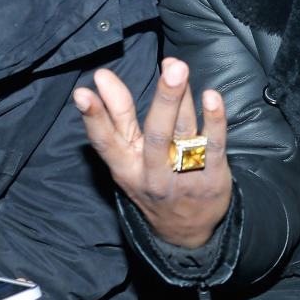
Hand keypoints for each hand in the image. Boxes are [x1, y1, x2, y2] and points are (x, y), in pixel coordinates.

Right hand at [74, 57, 232, 247]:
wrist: (185, 231)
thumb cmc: (151, 180)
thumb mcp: (127, 159)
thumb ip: (117, 118)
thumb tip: (100, 76)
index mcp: (125, 168)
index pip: (105, 141)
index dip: (94, 116)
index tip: (85, 91)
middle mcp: (151, 174)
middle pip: (156, 134)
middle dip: (164, 99)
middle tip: (172, 67)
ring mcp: (183, 177)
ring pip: (183, 133)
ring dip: (184, 98)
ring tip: (179, 68)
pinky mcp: (212, 179)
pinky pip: (214, 146)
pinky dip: (214, 120)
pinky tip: (212, 97)